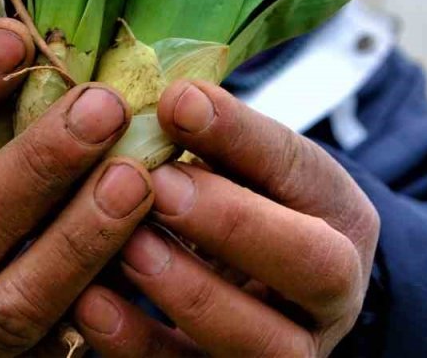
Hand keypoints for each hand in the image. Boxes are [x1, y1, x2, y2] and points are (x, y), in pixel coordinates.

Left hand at [74, 80, 379, 356]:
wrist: (252, 291)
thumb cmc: (232, 203)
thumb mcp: (237, 164)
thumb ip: (208, 135)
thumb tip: (163, 94)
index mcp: (337, 214)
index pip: (303, 169)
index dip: (241, 135)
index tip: (176, 102)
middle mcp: (333, 291)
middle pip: (315, 266)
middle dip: (235, 224)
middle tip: (160, 187)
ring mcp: (292, 349)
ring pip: (267, 345)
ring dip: (191, 293)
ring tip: (126, 247)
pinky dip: (138, 344)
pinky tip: (89, 305)